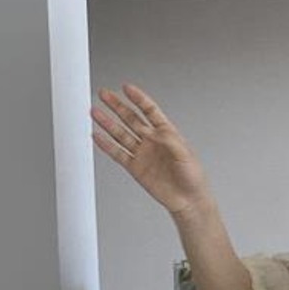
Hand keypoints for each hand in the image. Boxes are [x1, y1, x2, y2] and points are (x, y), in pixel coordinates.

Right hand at [90, 82, 214, 216]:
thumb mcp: (185, 154)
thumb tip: (154, 131)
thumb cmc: (193, 178)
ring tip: (95, 112)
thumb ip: (169, 140)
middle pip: (131, 119)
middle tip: (104, 94)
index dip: (138, 99)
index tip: (126, 88)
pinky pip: (118, 154)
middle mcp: (152, 142)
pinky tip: (97, 136)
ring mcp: (142, 154)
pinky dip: (106, 145)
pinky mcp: (135, 168)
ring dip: (107, 123)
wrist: (189, 201)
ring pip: (121, 134)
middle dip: (117, 106)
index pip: (149, 111)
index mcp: (167, 134)